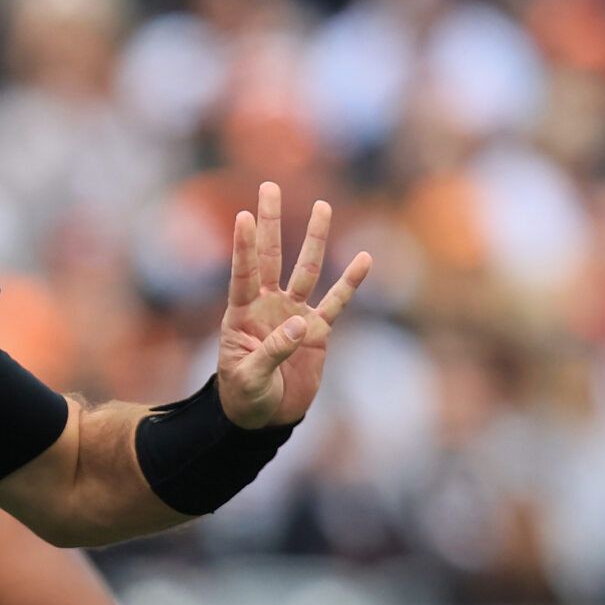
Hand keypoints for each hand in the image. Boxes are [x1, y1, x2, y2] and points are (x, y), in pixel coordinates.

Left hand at [216, 181, 370, 428]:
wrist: (264, 418)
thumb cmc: (244, 398)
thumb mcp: (249, 379)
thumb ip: (272, 351)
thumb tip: (299, 324)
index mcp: (241, 315)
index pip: (243, 273)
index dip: (243, 246)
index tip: (243, 215)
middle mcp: (267, 306)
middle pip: (270, 256)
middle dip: (270, 222)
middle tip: (269, 186)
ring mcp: (293, 314)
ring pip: (306, 270)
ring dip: (313, 239)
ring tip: (321, 206)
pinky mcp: (317, 331)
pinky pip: (336, 302)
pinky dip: (350, 282)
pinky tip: (363, 258)